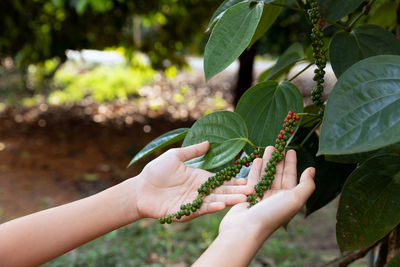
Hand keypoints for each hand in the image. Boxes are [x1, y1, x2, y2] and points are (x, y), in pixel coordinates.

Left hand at [133, 141, 252, 220]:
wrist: (139, 189)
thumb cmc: (156, 171)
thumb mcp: (175, 156)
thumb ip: (192, 151)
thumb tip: (208, 142)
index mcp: (200, 178)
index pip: (221, 180)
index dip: (235, 180)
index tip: (250, 179)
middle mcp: (200, 191)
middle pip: (222, 191)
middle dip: (237, 191)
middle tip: (253, 191)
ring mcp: (193, 202)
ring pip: (214, 201)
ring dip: (228, 200)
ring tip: (243, 199)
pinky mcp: (185, 212)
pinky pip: (200, 209)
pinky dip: (210, 207)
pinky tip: (221, 204)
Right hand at [219, 146, 315, 239]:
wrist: (245, 229)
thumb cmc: (271, 214)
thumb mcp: (295, 199)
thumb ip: (306, 184)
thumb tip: (312, 170)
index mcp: (288, 199)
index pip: (292, 177)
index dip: (292, 164)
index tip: (291, 150)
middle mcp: (276, 198)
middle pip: (279, 175)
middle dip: (279, 160)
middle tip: (278, 144)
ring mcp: (261, 197)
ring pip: (266, 175)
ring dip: (267, 162)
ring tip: (267, 148)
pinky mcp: (248, 197)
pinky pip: (253, 180)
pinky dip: (255, 170)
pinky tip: (256, 160)